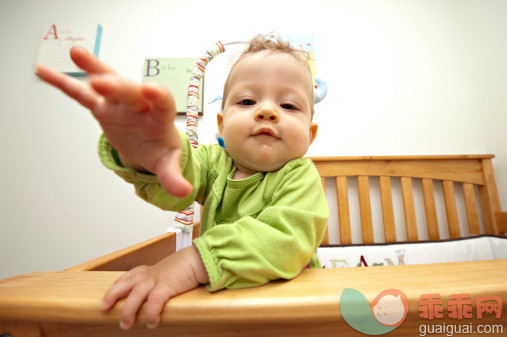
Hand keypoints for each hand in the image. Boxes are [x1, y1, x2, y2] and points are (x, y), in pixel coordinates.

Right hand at [36, 47, 191, 197]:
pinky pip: (82, 94)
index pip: (163, 103)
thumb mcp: (167, 164)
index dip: (158, 95)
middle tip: (102, 83)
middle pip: (130, 92)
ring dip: (94, 68)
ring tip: (78, 54)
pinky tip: (44, 71)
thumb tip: (184, 192)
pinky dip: (64, 83)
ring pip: (107, 83)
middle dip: (117, 87)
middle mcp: (140, 105)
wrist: (148, 144)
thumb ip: (173, 176)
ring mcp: (119, 104)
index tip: (150, 89)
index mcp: (159, 117)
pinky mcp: (102, 107)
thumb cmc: (160, 149)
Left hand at [99, 246, 208, 329]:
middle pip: (124, 283)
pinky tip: (151, 322)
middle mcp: (150, 274)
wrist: (198, 259)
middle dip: (112, 295)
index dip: (116, 286)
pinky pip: (154, 302)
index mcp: (150, 270)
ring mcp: (157, 279)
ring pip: (135, 295)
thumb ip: (162, 280)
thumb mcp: (169, 271)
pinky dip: (150, 313)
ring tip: (125, 325)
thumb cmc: (187, 266)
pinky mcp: (166, 286)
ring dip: (128, 311)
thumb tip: (159, 292)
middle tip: (104, 308)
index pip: (128, 276)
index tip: (108, 295)